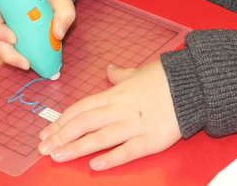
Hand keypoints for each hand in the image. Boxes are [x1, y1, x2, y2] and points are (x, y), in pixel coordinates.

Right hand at [0, 0, 74, 70]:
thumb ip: (64, 11)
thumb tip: (58, 34)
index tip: (14, 38)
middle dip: (7, 52)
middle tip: (26, 64)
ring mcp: (3, 22)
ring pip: (1, 43)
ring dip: (14, 56)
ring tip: (31, 66)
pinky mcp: (11, 31)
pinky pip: (11, 44)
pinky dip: (21, 53)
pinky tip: (34, 60)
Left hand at [37, 59, 181, 170]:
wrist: (193, 84)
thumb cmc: (166, 77)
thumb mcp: (139, 71)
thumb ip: (120, 75)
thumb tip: (109, 70)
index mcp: (116, 94)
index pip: (81, 108)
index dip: (61, 121)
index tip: (46, 132)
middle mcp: (120, 110)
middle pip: (84, 123)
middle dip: (61, 136)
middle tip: (43, 149)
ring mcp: (135, 125)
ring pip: (99, 138)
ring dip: (76, 147)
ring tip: (57, 156)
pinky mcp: (151, 139)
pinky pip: (127, 150)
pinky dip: (110, 158)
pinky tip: (94, 165)